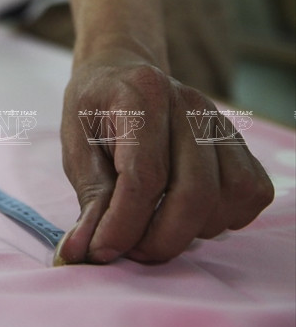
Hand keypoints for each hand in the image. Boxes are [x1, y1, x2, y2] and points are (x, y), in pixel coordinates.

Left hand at [55, 46, 273, 264]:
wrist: (120, 73)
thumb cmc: (95, 111)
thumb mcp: (76, 145)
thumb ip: (89, 199)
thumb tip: (80, 253)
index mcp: (142, 94)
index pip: (145, 176)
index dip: (124, 225)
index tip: (102, 251)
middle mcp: (189, 103)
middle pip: (194, 193)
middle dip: (161, 239)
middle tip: (131, 251)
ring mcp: (218, 120)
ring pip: (227, 198)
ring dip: (192, 229)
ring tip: (157, 222)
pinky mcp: (236, 139)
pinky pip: (250, 192)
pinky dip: (224, 216)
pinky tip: (190, 210)